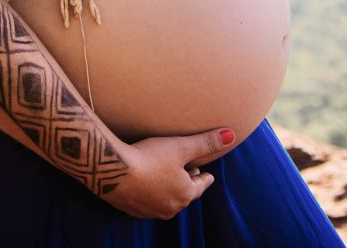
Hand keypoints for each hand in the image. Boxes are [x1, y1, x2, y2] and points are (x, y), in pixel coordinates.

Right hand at [103, 127, 235, 218]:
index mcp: (185, 194)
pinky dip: (150, 191)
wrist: (113, 172)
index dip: (203, 176)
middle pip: (184, 193)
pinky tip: (144, 181)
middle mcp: (170, 207)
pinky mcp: (132, 209)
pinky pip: (147, 201)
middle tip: (185, 167)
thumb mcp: (181, 146)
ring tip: (165, 173)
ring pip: (166, 199)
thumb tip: (232, 135)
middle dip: (186, 181)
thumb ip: (206, 142)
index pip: (200, 185)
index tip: (205, 171)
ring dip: (168, 187)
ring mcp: (150, 211)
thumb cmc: (150, 157)